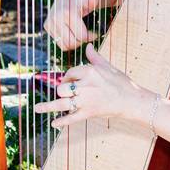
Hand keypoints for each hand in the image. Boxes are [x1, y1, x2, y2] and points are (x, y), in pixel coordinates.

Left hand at [34, 44, 152, 127]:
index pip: (69, 73)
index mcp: (90, 72)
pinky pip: (71, 118)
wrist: (132, 100)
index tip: (69, 81)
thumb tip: (88, 46)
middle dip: (61, 90)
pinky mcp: (89, 113)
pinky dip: (61, 122)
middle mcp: (85, 86)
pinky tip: (54, 123)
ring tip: (36, 109)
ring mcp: (86, 101)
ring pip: (61, 104)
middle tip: (65, 92)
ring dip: (47, 107)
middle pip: (62, 88)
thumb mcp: (108, 67)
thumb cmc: (121, 82)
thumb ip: (95, 57)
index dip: (67, 78)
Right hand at [43, 0, 100, 50]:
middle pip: (72, 43)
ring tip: (80, 35)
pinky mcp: (47, 26)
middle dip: (82, 41)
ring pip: (65, 45)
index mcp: (67, 13)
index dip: (91, 37)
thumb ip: (92, 1)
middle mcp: (56, 18)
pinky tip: (72, 34)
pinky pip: (59, 43)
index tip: (95, 33)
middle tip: (88, 35)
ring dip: (75, 43)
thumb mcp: (88, 1)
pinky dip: (67, 42)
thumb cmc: (81, 0)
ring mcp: (50, 23)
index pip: (81, 36)